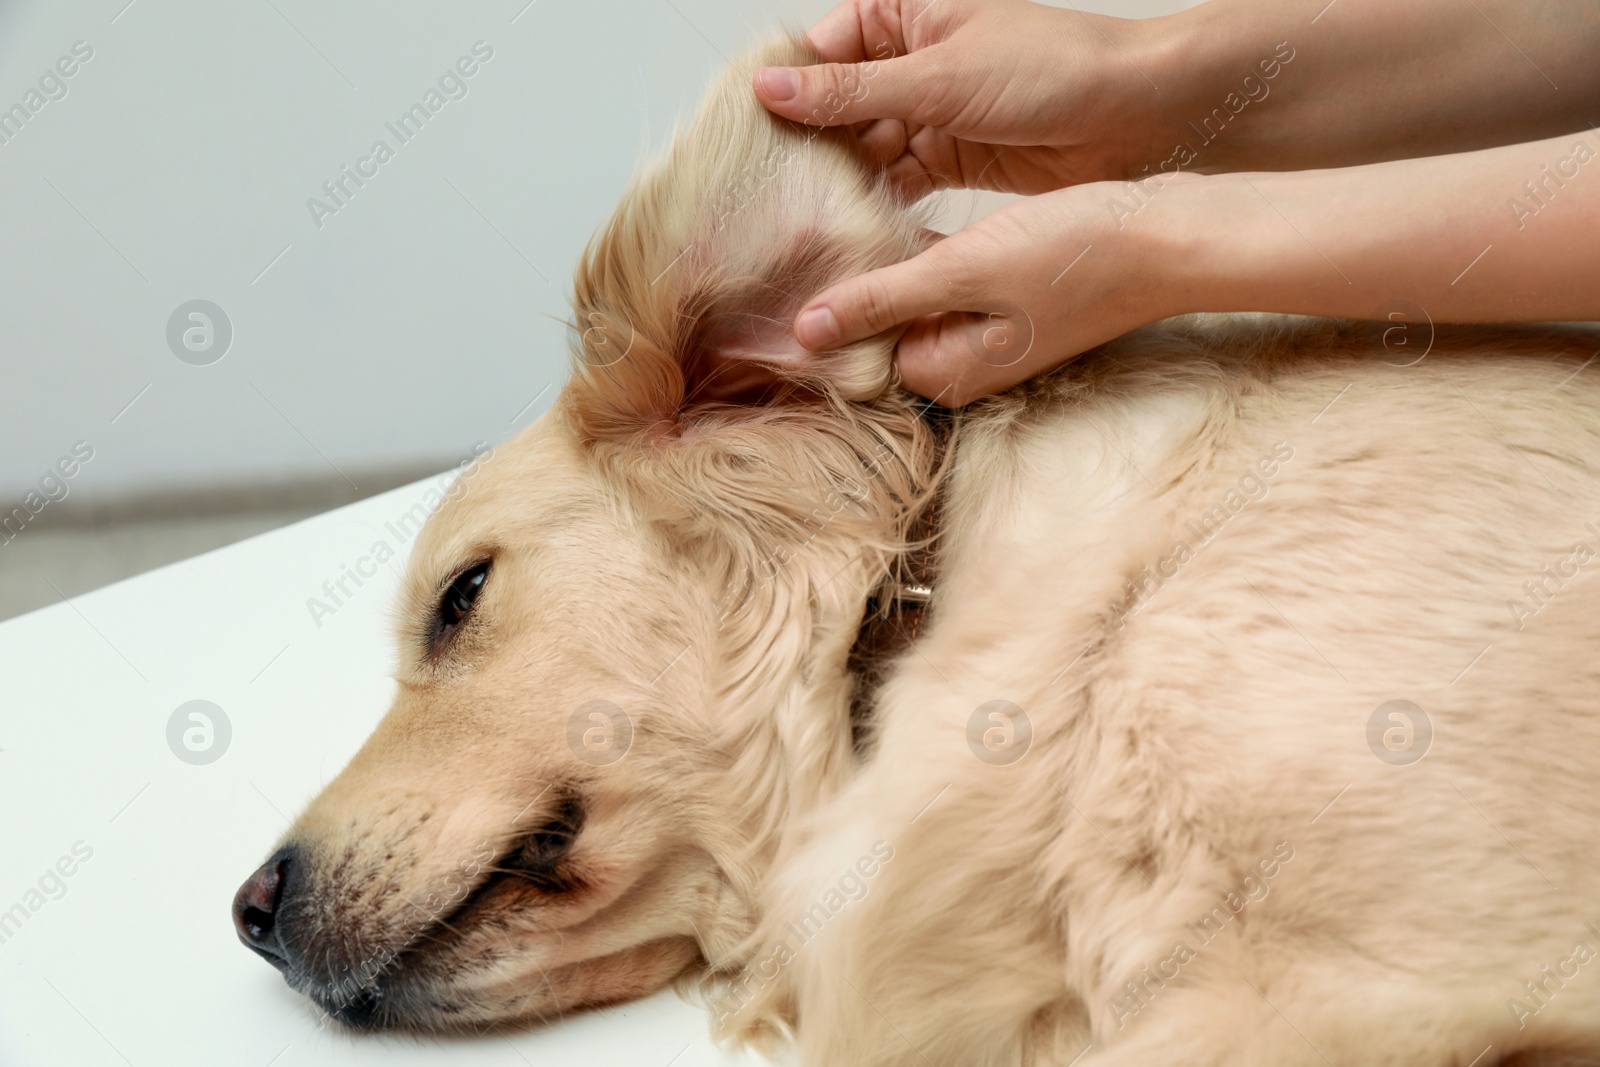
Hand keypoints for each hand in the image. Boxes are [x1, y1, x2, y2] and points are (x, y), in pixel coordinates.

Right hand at [752, 0, 1169, 196]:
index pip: (824, 50)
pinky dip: (878, 202)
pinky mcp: (954, 158)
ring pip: (866, 148)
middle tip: (768, 193)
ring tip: (802, 220)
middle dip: (810, 147)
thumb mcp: (938, 79)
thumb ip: (851, 93)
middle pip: (839, 106)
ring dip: (842, 181)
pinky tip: (849, 228)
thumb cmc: (1054, 69)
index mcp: (906, 13)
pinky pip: (899, 180)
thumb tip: (771, 89)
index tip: (747, 137)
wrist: (1138, 116)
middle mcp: (914, 59)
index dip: (786, 92)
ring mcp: (933, 111)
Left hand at [794, 176, 1193, 404]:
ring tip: (850, 216)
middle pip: (887, 331)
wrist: (1171, 234)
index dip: (832, 311)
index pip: (862, 355)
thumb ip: (883, 301)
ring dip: (891, 266)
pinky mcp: (1011, 299)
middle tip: (814, 231)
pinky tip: (907, 216)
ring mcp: (992, 333)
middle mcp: (969, 363)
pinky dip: (928, 256)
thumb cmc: (1079, 255)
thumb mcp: (964, 272)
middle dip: (859, 287)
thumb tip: (806, 332)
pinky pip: (949, 283)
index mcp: (951, 374)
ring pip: (916, 302)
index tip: (795, 265)